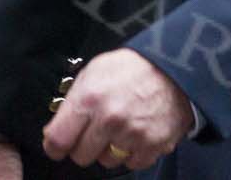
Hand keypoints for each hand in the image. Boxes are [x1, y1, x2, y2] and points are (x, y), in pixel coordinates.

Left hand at [43, 48, 193, 170]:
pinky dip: (134, 152)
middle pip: (81, 156)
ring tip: (121, 127)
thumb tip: (56, 128)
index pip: (57, 141)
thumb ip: (73, 100)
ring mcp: (132, 134)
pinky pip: (132, 163)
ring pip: (107, 162)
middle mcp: (109, 119)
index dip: (55, 145)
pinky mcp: (153, 145)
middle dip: (85, 146)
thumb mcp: (95, 70)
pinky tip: (137, 133)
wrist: (176, 66)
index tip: (59, 144)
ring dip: (110, 149)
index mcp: (90, 98)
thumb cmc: (132, 67)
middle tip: (96, 131)